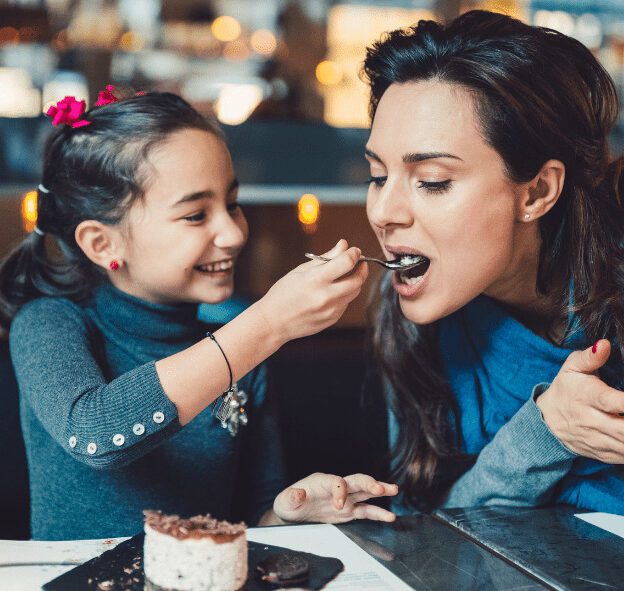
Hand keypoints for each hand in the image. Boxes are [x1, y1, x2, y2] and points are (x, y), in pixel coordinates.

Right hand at [254, 239, 367, 343]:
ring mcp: (331, 310)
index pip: (347, 262)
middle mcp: (326, 296)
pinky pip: (346, 303)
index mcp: (316, 280)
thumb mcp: (301, 270)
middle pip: (357, 280)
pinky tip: (332, 292)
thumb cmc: (284, 293)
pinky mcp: (333, 319)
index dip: (354, 253)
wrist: (274, 322)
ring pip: (354, 292)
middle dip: (362, 268)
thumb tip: (344, 245)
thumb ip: (326, 258)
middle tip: (359, 263)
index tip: (354, 251)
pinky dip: (344, 295)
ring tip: (344, 276)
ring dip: (354, 281)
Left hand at [273, 472, 397, 523]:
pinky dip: (377, 513)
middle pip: (356, 481)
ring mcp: (345, 499)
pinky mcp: (349, 511)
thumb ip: (291, 497)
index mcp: (322, 482)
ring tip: (395, 490)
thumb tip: (299, 494)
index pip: (337, 482)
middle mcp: (337, 487)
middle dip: (369, 483)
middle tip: (380, 489)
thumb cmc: (289, 503)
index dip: (340, 492)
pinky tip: (389, 517)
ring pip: (365, 492)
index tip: (339, 507)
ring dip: (380, 491)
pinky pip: (365, 511)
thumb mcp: (285, 501)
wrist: (293, 513)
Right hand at [536, 339, 623, 462]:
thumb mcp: (572, 368)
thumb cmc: (566, 389)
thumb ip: (590, 357)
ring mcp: (598, 440)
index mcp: (588, 397)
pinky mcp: (603, 453)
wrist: (547, 420)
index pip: (613, 401)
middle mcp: (592, 421)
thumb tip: (604, 345)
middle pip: (623, 430)